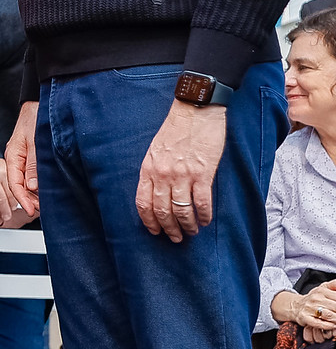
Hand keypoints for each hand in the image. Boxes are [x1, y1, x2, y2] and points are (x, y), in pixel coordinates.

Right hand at [5, 103, 39, 220]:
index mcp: (13, 156)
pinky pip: (29, 174)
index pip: (14, 183)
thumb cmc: (34, 119)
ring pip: (24, 181)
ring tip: (42, 203)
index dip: (22, 199)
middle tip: (39, 210)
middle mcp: (15, 159)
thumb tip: (33, 186)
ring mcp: (21, 158)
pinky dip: (35, 184)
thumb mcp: (36, 142)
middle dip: (28, 199)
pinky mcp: (29, 156)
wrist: (37, 105)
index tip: (31, 210)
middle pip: (18, 185)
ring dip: (32, 193)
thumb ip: (34, 165)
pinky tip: (42, 190)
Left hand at [135, 100, 224, 241]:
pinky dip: (204, 215)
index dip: (149, 221)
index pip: (143, 202)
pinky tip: (206, 221)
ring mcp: (182, 175)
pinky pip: (202, 202)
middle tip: (176, 238)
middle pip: (162, 211)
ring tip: (192, 231)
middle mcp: (162, 175)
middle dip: (168, 229)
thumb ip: (154, 170)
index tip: (155, 231)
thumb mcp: (155, 149)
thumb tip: (157, 191)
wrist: (196, 110)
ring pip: (181, 211)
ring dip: (187, 226)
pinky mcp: (203, 173)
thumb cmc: (176, 129)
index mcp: (148, 169)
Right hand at [280, 284, 335, 341]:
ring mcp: (309, 308)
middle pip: (335, 307)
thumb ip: (334, 284)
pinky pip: (319, 323)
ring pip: (329, 315)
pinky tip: (333, 326)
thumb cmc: (313, 299)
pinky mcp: (305, 318)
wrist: (295, 305)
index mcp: (322, 291)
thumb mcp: (323, 288)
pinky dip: (328, 325)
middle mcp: (315, 299)